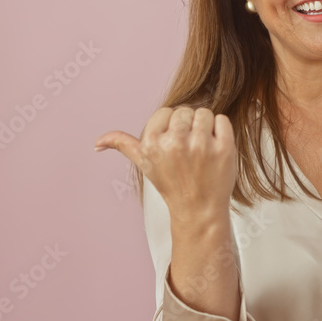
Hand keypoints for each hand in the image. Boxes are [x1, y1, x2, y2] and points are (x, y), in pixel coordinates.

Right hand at [94, 106, 237, 222]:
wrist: (199, 209)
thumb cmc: (172, 184)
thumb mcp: (144, 164)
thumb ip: (123, 145)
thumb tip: (97, 143)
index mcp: (152, 143)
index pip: (165, 111)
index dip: (171, 126)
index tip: (173, 144)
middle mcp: (175, 142)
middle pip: (185, 110)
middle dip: (188, 126)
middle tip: (189, 150)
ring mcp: (201, 145)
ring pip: (205, 112)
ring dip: (205, 127)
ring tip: (202, 149)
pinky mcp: (224, 148)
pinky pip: (223, 120)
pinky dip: (221, 130)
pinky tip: (215, 148)